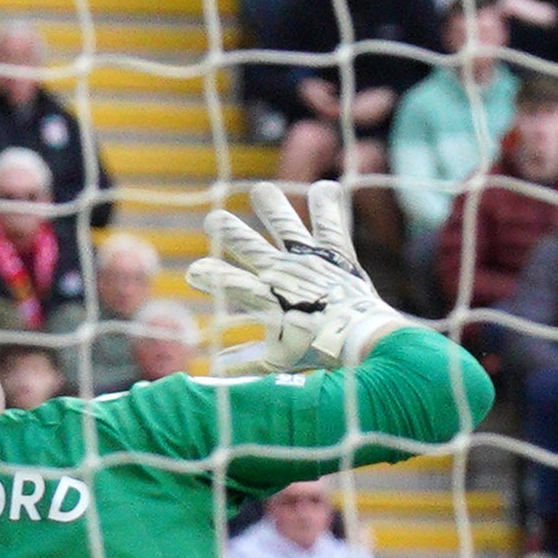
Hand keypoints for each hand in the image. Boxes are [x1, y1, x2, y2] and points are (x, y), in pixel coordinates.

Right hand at [195, 184, 401, 370]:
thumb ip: (247, 363)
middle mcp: (282, 273)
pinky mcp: (335, 254)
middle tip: (214, 220)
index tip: (196, 271)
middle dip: (228, 231)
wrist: (361, 339)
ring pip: (284, 225)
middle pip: (247, 244)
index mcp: (263, 297)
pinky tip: (326, 188)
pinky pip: (329, 224)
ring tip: (262, 191)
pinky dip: (327, 205)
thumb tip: (217, 369)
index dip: (210, 275)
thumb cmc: (318, 354)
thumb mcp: (278, 362)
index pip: (226, 281)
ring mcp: (309, 260)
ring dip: (272, 207)